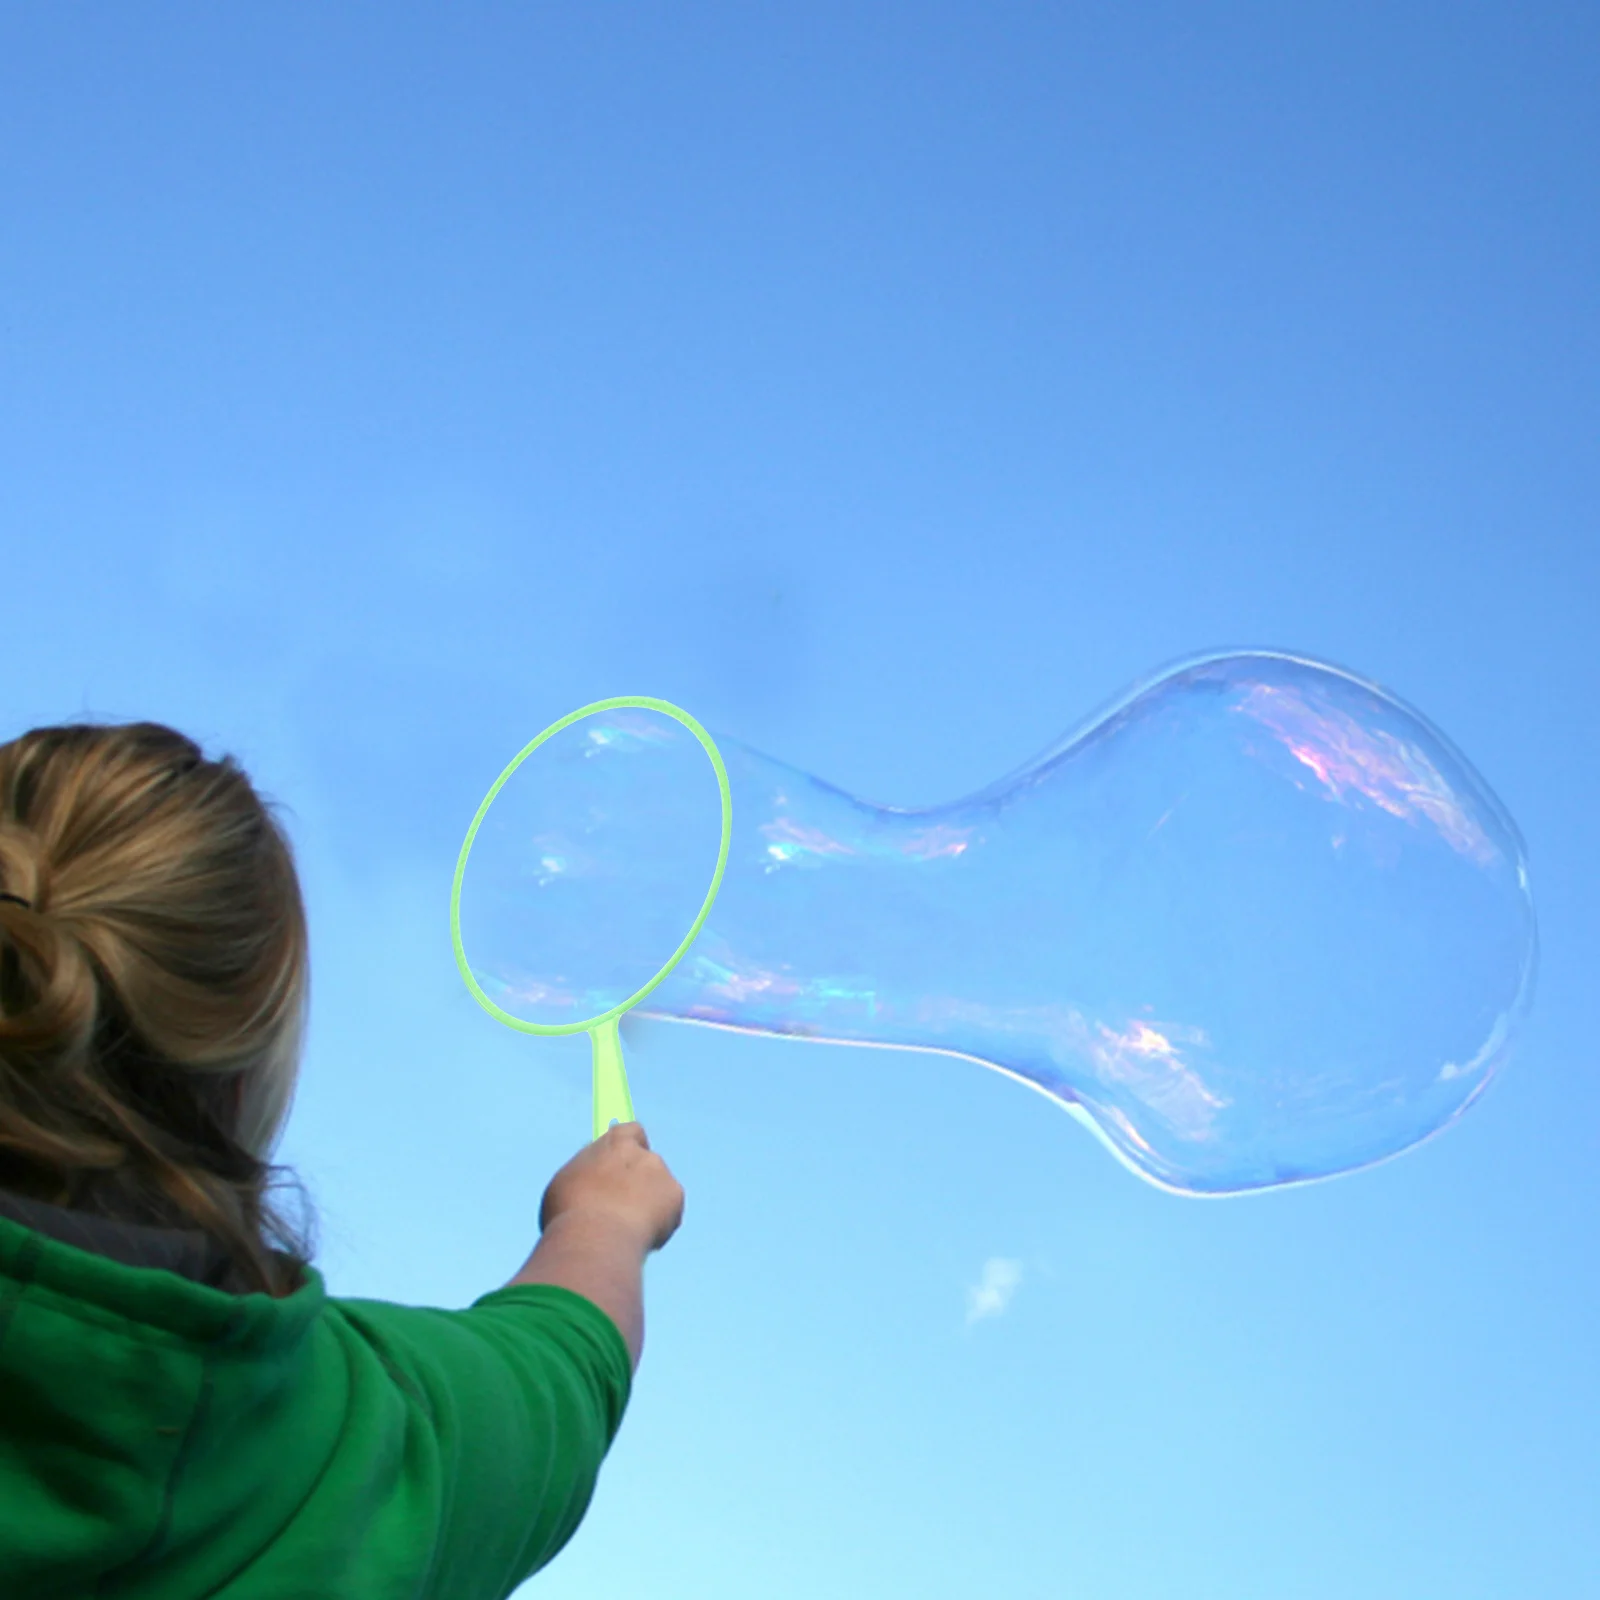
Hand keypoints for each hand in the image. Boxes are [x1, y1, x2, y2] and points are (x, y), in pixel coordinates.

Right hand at [539, 1122, 684, 1255]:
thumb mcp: (567, 1184)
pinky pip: (670, 1212)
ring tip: (624, 1232)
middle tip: (622, 1210)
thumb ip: (587, 1174)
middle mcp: (642, 1153)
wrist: (596, 1237)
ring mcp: (661, 1173)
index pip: (631, 1132)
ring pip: (658, 1191)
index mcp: (615, 1143)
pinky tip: (639, 1238)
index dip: (629, 1149)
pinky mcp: (675, 1195)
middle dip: (639, 1183)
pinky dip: (660, 1224)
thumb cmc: (570, 1214)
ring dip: (648, 1206)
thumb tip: (591, 1178)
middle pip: (646, 1165)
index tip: (623, 1164)